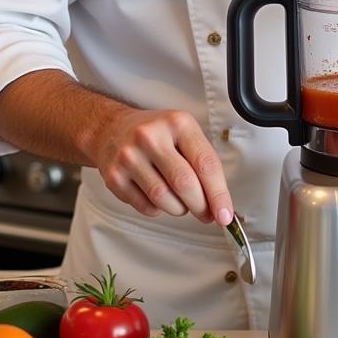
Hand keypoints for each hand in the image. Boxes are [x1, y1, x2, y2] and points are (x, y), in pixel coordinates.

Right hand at [95, 108, 233, 226]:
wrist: (111, 129)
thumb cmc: (155, 133)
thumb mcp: (183, 133)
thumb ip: (203, 164)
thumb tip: (219, 204)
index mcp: (176, 123)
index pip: (205, 164)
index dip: (219, 194)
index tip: (225, 214)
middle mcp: (151, 137)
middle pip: (185, 184)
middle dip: (201, 206)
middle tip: (206, 213)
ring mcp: (130, 157)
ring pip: (164, 199)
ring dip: (179, 209)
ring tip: (180, 201)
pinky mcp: (115, 177)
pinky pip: (146, 207)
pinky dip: (158, 209)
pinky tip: (158, 197)